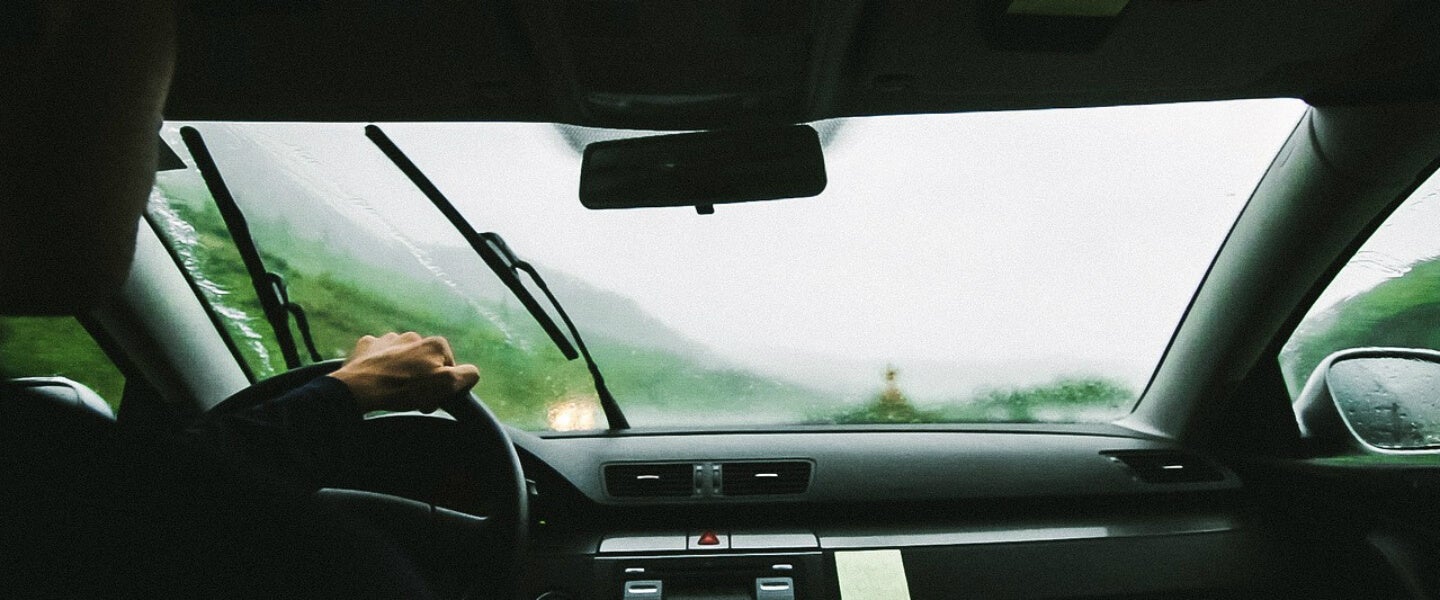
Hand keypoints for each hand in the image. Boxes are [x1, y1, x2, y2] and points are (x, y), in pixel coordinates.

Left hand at [327, 332, 479, 413]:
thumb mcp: (446, 385)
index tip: (431, 401)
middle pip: (427, 363)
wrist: (358, 388)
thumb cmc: (403, 388)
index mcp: (436, 344)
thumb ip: (467, 375)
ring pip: (404, 358)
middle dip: (423, 380)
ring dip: (402, 372)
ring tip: (393, 390)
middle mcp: (414, 336)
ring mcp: (389, 339)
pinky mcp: (368, 346)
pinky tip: (377, 379)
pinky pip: (380, 355)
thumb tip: (472, 372)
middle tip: (412, 399)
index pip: (451, 369)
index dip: (443, 388)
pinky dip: (381, 366)